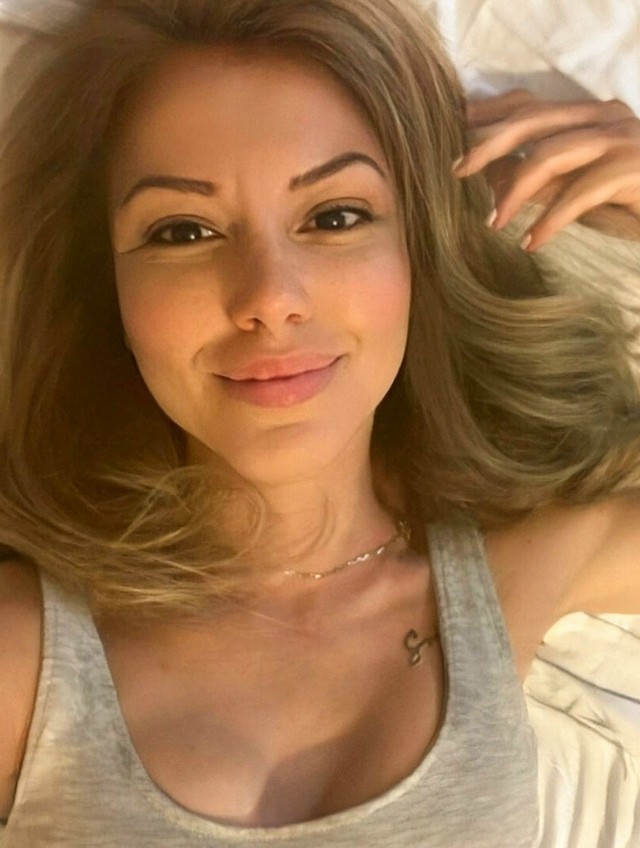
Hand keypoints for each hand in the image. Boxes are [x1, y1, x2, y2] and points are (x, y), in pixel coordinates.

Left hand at [454, 90, 639, 249]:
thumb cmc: (631, 201)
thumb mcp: (577, 188)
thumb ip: (543, 179)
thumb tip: (493, 180)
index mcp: (589, 115)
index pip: (531, 104)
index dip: (491, 115)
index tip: (455, 130)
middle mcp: (604, 118)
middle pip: (533, 120)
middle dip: (489, 144)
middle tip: (457, 172)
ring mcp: (621, 140)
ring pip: (551, 154)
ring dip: (515, 191)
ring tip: (493, 223)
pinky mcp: (634, 169)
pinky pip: (582, 192)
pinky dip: (552, 219)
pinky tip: (532, 242)